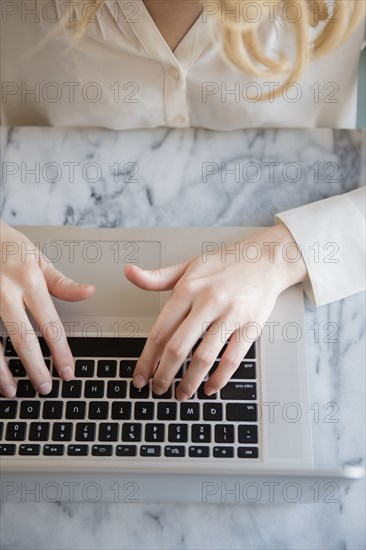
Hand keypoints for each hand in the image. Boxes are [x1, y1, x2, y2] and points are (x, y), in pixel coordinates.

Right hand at [0, 220, 94, 396]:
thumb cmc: (8, 245)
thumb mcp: (38, 258)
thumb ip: (62, 282)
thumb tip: (89, 292)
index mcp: (28, 279)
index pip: (50, 324)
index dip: (60, 352)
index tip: (67, 371)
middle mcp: (5, 291)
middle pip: (22, 338)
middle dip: (35, 367)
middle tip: (45, 388)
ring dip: (2, 371)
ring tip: (12, 389)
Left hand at [125, 224, 308, 399]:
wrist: (265, 258)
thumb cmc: (225, 264)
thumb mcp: (188, 266)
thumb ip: (157, 277)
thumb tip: (130, 273)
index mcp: (188, 289)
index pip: (160, 331)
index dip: (147, 358)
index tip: (140, 376)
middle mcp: (207, 301)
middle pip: (178, 347)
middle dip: (164, 375)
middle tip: (157, 389)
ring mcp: (231, 314)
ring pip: (204, 356)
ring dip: (190, 381)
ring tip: (181, 394)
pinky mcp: (251, 325)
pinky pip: (233, 358)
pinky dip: (220, 378)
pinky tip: (210, 387)